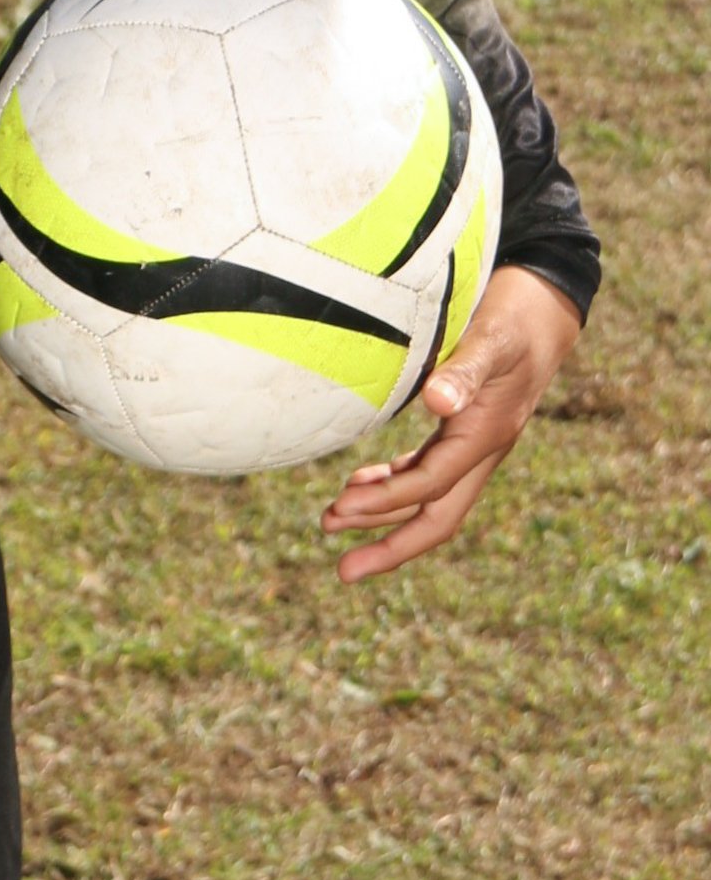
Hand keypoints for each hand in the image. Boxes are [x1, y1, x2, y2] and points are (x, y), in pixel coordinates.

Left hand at [321, 265, 582, 581]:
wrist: (545, 308)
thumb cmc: (515, 317)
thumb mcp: (491, 337)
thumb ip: (464, 370)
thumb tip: (437, 403)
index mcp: (486, 434)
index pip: (430, 485)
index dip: (386, 503)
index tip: (340, 510)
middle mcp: (483, 450)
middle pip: (438, 517)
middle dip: (391, 546)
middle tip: (343, 571)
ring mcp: (477, 444)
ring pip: (431, 499)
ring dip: (384, 516)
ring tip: (334, 523)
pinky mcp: (467, 430)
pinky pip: (430, 472)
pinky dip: (396, 484)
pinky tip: (362, 483)